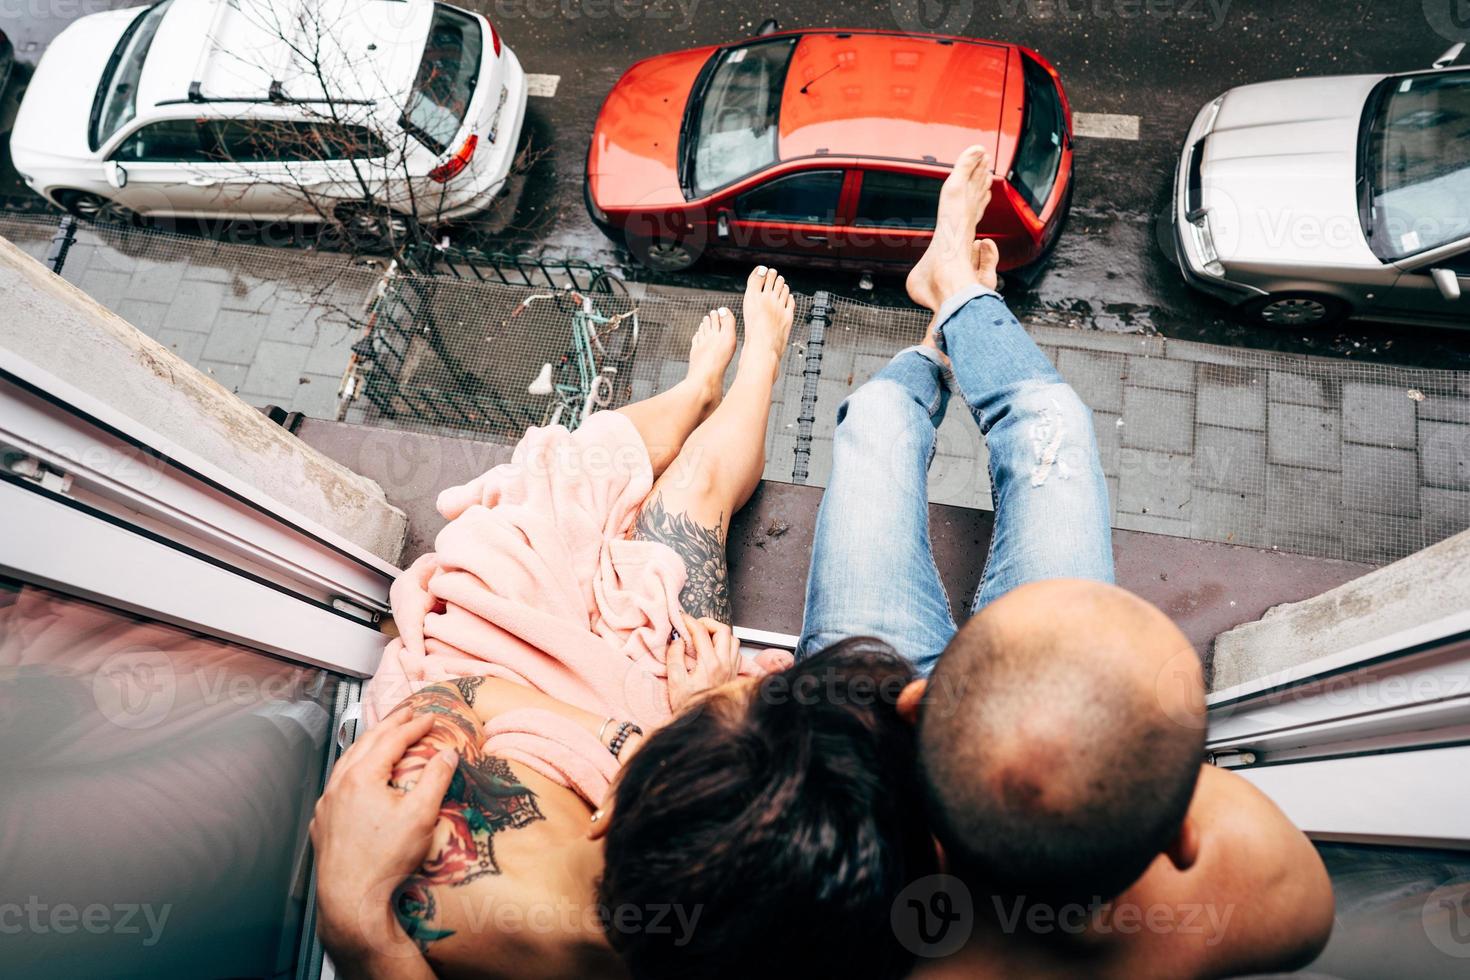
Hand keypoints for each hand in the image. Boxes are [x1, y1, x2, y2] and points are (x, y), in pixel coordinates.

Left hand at [310, 710, 456, 969]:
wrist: (351, 899)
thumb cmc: (386, 859)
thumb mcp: (421, 815)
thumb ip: (436, 779)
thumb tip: (448, 754)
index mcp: (362, 776)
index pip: (392, 740)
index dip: (414, 726)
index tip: (431, 717)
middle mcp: (339, 784)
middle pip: (366, 743)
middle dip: (389, 726)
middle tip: (407, 713)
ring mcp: (327, 804)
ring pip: (346, 762)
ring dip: (367, 745)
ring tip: (382, 736)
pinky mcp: (322, 823)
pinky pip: (336, 785)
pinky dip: (352, 770)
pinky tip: (358, 777)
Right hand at [666, 612, 742, 712]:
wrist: (704, 726)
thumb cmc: (689, 708)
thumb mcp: (675, 682)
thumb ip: (674, 657)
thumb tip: (677, 640)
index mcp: (709, 664)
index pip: (701, 632)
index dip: (689, 621)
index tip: (681, 619)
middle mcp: (724, 664)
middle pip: (723, 630)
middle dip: (708, 623)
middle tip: (695, 626)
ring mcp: (731, 669)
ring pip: (733, 640)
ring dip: (719, 634)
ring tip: (704, 637)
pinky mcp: (734, 675)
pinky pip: (735, 652)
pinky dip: (726, 646)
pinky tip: (714, 651)